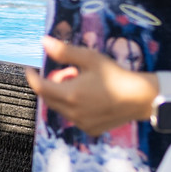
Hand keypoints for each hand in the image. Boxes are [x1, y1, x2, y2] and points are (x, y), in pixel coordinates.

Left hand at [25, 38, 158, 136]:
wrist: (140, 98)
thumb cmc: (115, 75)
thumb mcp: (90, 59)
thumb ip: (64, 52)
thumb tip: (43, 42)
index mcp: (70, 95)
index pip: (39, 87)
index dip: (32, 77)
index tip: (30, 69)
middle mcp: (72, 112)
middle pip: (48, 98)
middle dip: (51, 83)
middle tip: (68, 72)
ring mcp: (80, 123)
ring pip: (60, 108)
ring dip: (63, 95)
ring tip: (82, 82)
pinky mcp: (90, 129)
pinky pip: (73, 117)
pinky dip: (74, 106)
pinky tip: (91, 98)